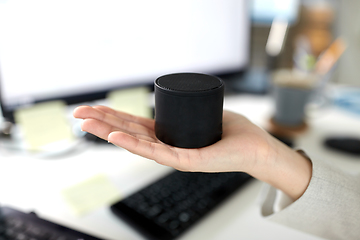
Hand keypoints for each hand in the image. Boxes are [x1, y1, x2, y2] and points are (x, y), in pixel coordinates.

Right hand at [73, 105, 311, 199]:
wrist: (257, 149)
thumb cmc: (233, 133)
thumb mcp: (203, 115)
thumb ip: (187, 109)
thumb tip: (179, 96)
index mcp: (170, 135)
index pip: (135, 125)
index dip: (113, 116)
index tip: (93, 108)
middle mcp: (168, 146)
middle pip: (129, 133)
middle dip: (102, 123)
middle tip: (77, 114)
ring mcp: (176, 156)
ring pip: (137, 144)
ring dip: (109, 133)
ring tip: (86, 122)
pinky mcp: (189, 161)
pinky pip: (158, 152)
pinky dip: (135, 145)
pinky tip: (115, 138)